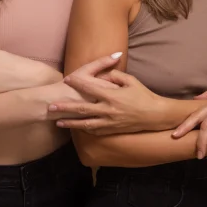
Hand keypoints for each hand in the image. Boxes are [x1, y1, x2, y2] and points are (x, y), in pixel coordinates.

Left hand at [47, 54, 165, 135]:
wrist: (155, 115)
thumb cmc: (144, 95)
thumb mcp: (131, 80)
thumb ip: (115, 76)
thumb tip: (103, 76)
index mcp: (112, 96)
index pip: (89, 88)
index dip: (77, 83)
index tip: (66, 80)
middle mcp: (108, 110)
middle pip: (81, 109)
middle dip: (65, 108)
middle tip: (51, 107)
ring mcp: (109, 122)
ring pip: (85, 124)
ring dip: (70, 123)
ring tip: (58, 122)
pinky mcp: (112, 130)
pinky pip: (95, 131)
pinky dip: (85, 129)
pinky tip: (77, 128)